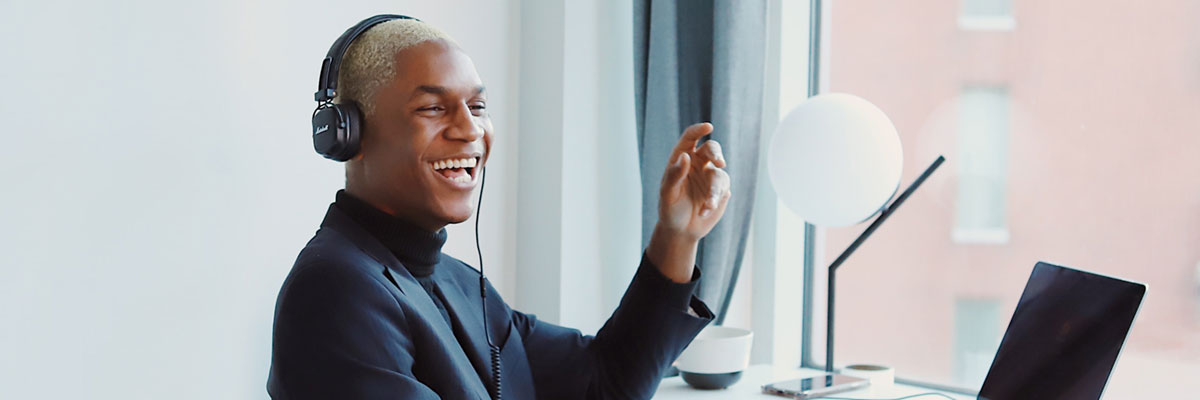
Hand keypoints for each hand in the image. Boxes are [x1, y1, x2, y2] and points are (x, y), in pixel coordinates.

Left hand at [646, 122, 731, 282]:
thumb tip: (685, 156)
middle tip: (720, 162)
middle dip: (717, 154)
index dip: (699, 130)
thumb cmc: (670, 209)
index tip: (708, 126)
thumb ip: (674, 175)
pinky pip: (723, 190)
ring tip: (708, 204)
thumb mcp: (667, 193)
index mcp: (682, 158)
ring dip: (715, 189)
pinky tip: (704, 211)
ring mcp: (711, 176)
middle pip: (712, 149)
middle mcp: (699, 163)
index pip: (690, 138)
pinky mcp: (721, 191)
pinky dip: (715, 201)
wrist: (681, 230)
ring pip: (720, 173)